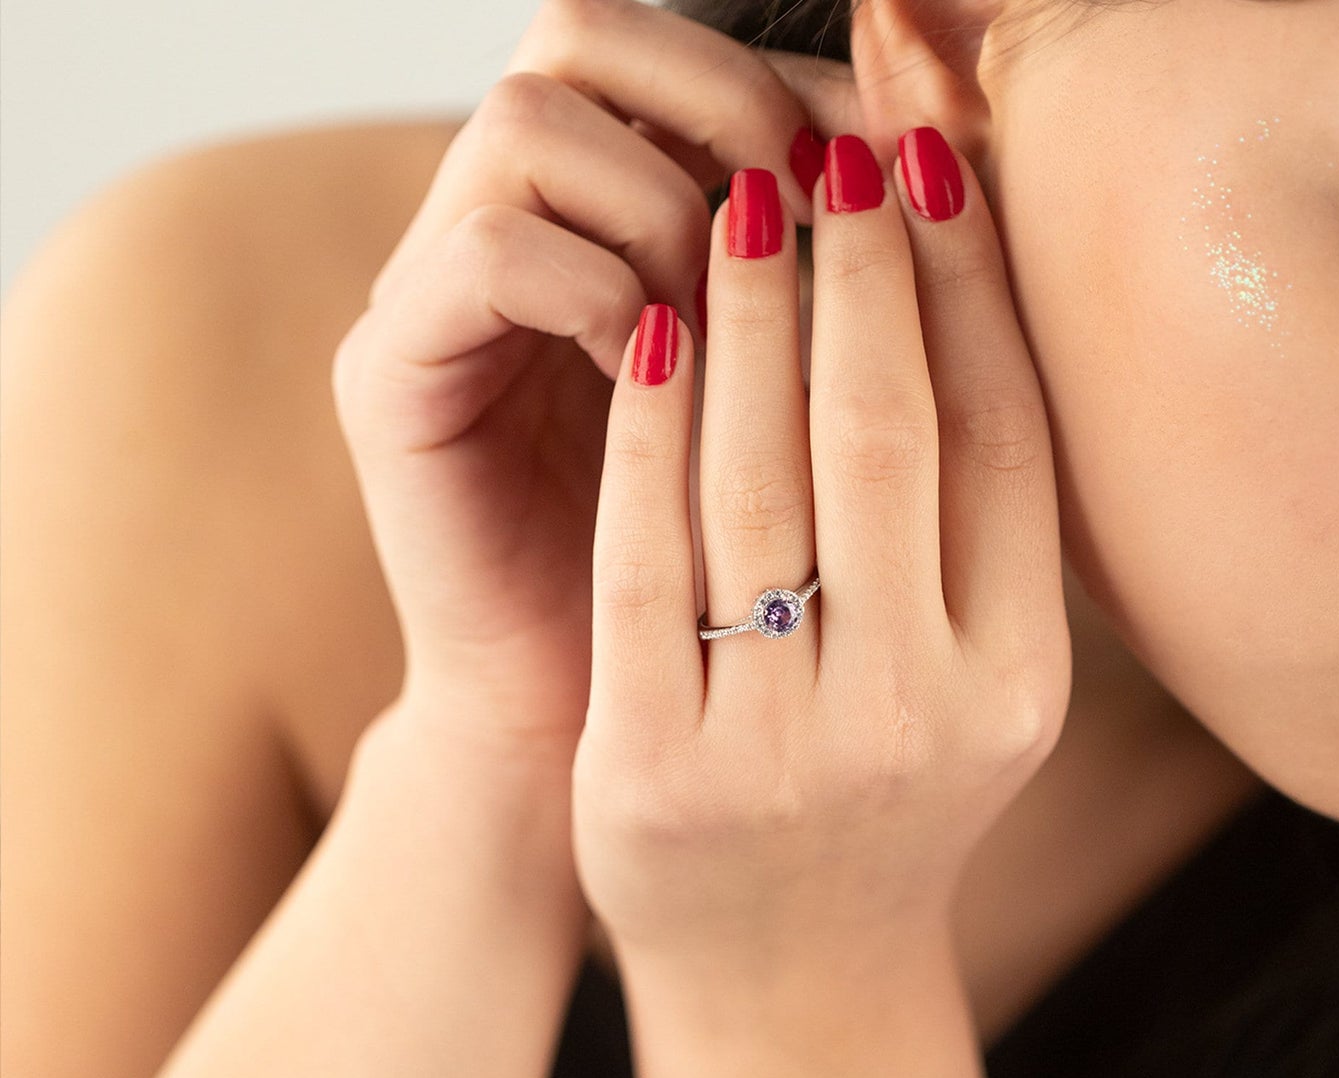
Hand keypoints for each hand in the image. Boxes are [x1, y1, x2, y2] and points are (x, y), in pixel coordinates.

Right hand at [329, 0, 845, 762]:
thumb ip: (832, 291)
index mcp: (600, 228)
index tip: (889, 162)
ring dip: (656, 202)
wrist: (587, 723)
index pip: (672, 53)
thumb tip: (927, 157)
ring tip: (722, 312)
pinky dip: (591, 288)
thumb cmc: (714, 584)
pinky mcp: (387, 378)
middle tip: (808, 202)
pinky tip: (654, 368)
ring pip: (527, 124)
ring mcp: (433, 299)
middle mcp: (505, 237)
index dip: (788, 78)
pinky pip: (487, 256)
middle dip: (721, 99)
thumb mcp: (795, 417)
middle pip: (578, 35)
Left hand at [571, 130, 1071, 1003]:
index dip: (969, 290)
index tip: (929, 177)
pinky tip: (643, 337)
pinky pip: (646, 563)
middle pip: (885, 438)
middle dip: (853, 273)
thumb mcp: (966, 695)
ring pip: (757, 483)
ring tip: (735, 215)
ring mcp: (780, 752)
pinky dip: (644, 434)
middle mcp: (915, 720)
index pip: (1006, 442)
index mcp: (1015, 688)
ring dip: (745, 323)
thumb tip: (950, 313)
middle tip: (825, 161)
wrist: (785, 978)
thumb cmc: (875, 808)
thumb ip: (973, 542)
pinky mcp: (653, 769)